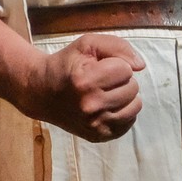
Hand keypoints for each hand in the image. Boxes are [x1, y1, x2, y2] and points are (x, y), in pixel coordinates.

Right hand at [0, 16, 146, 142]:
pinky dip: (123, 112)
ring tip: (107, 92)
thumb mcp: (88, 44)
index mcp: (85, 81)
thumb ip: (117, 47)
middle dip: (122, 80)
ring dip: (125, 96)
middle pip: (133, 88)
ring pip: (135, 106)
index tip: (101, 66)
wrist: (41, 92)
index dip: (117, 64)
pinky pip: (129, 123)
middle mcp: (90, 106)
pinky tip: (108, 106)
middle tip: (103, 80)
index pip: (126, 70)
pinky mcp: (98, 136)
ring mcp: (94, 125)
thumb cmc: (67, 65)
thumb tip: (140, 66)